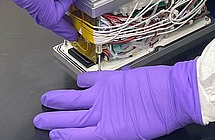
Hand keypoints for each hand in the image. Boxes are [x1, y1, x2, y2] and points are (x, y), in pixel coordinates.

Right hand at [0, 0, 81, 39]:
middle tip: (69, 31)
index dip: (67, 15)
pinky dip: (45, 2)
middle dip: (59, 26)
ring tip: (63, 11)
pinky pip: (33, 2)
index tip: (76, 7)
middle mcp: (26, 1)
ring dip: (52, 13)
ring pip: (39, 11)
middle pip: (45, 20)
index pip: (54, 18)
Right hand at [34, 60, 202, 138]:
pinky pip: (89, 80)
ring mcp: (105, 96)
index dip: (63, 135)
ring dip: (58, 100)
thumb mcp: (136, 133)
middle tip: (39, 119)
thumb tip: (101, 129)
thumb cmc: (162, 117)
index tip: (53, 134)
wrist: (175, 95)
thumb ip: (115, 131)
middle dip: (52, 119)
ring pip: (74, 100)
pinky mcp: (111, 80)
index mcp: (109, 132)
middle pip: (70, 118)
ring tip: (46, 100)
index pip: (78, 136)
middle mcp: (103, 114)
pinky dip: (81, 82)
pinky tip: (77, 83)